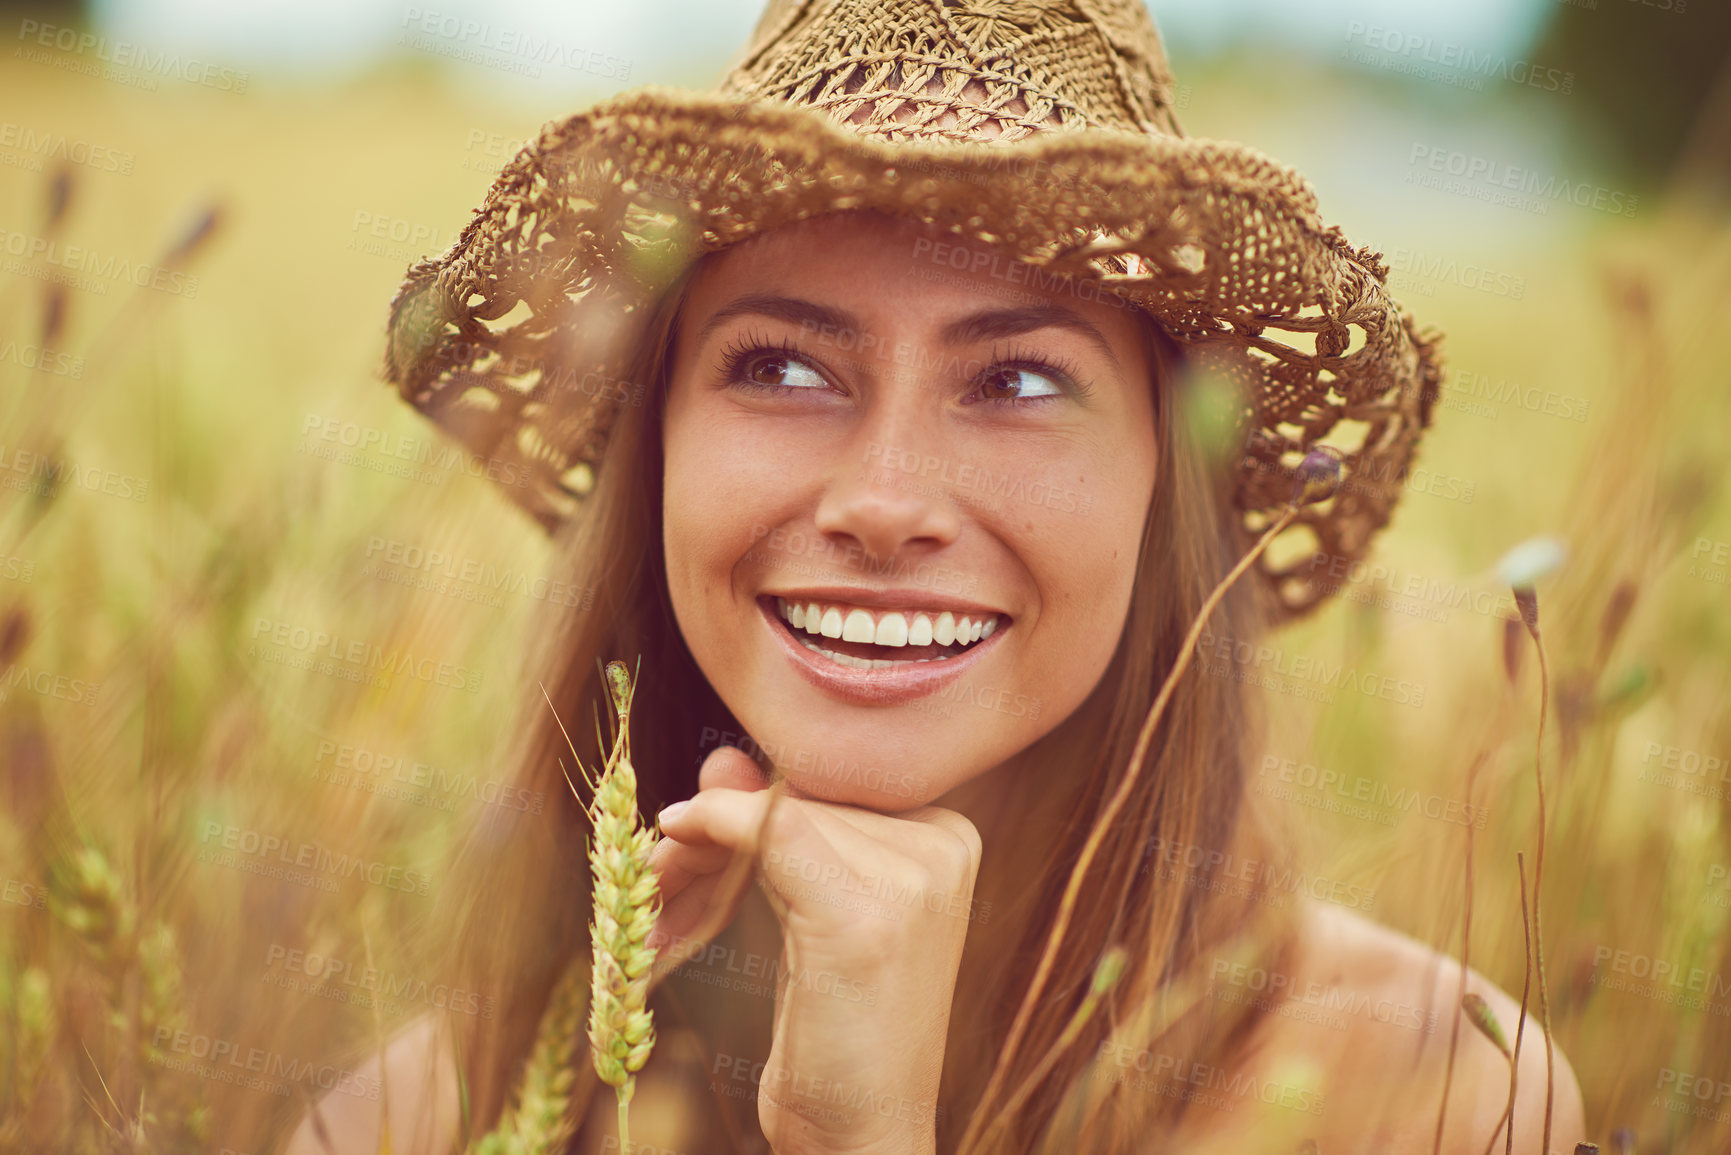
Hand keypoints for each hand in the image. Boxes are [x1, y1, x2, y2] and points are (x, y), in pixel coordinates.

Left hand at [648, 747, 982, 1154]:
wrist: (866, 1134)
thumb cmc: (840, 1032)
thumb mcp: (811, 915)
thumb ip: (780, 832)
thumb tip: (724, 759)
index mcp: (949, 837)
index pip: (832, 780)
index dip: (754, 797)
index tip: (687, 824)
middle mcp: (946, 845)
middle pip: (804, 792)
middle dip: (717, 821)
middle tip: (658, 858)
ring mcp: (913, 878)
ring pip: (778, 810)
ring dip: (698, 840)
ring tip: (657, 882)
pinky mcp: (866, 913)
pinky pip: (770, 832)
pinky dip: (713, 830)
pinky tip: (674, 848)